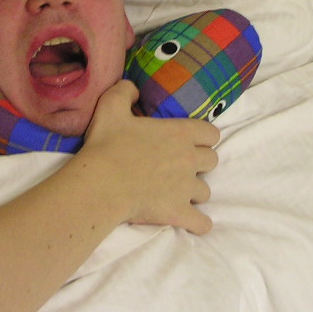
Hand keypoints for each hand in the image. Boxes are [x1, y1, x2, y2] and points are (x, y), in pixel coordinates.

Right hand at [79, 80, 219, 233]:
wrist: (101, 184)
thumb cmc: (107, 144)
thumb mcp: (111, 106)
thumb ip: (125, 91)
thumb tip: (135, 88)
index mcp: (180, 134)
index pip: (211, 134)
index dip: (202, 138)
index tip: (188, 142)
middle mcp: (190, 160)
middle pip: (212, 161)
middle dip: (199, 164)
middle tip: (179, 166)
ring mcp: (186, 189)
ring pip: (205, 191)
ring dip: (194, 192)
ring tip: (176, 192)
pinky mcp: (179, 213)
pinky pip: (202, 223)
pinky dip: (198, 223)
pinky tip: (190, 220)